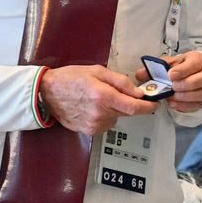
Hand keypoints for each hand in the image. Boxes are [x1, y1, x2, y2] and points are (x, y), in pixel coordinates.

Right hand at [39, 65, 156, 134]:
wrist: (47, 93)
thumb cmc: (71, 78)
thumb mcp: (97, 71)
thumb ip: (120, 81)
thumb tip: (138, 92)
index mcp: (104, 96)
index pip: (134, 107)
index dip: (148, 107)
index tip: (155, 104)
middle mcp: (100, 114)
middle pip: (127, 112)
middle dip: (127, 103)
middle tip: (115, 92)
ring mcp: (94, 124)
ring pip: (116, 118)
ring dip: (114, 109)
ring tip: (98, 98)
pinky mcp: (89, 131)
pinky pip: (106, 124)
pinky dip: (105, 116)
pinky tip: (92, 107)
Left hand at [135, 51, 201, 113]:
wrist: (186, 77)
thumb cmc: (176, 69)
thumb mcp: (166, 65)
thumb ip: (154, 68)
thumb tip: (140, 74)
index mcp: (197, 59)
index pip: (196, 62)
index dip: (184, 70)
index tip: (170, 75)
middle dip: (189, 84)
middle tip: (173, 87)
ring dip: (189, 97)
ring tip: (173, 97)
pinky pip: (201, 105)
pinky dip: (186, 106)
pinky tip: (174, 104)